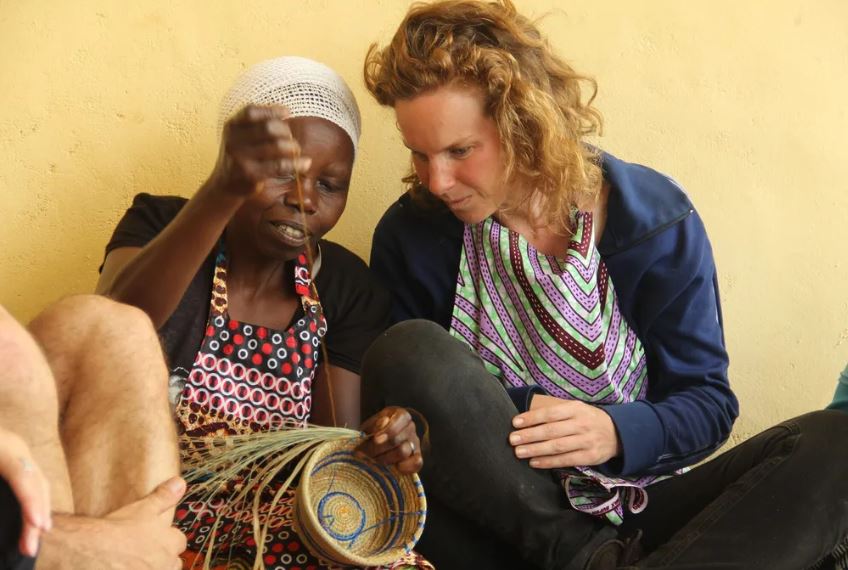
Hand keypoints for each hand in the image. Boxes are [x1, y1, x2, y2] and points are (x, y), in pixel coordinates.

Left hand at [0, 427, 50, 556]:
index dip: (31, 501)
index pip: (22, 474)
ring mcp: (18, 451)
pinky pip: (33, 481)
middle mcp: (16, 446)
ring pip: (38, 482)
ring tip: (35, 538)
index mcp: (2, 446)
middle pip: (35, 482)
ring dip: (39, 511)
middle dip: (37, 515)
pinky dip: (36, 502)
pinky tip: (34, 520)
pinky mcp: (15, 458)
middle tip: (29, 548)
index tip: (36, 526)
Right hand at [40, 477, 187, 568]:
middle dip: (161, 560)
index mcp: (169, 544)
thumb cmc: (112, 531)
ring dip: (151, 567)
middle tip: (139, 556)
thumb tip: (180, 482)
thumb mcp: (141, 510)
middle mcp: (164, 564)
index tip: (152, 541)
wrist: (83, 554)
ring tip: (130, 563)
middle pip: (173, 563)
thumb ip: (163, 497)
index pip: (179, 542)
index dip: (166, 540)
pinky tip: (120, 567)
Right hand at [207, 104, 310, 196]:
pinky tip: (305, 163)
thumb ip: (258, 124)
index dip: (271, 110)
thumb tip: (285, 111)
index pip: (251, 111)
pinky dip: (296, 164)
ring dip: (293, 147)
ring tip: (296, 151)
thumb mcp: (242, 136)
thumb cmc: (242, 156)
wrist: (226, 185)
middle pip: (268, 127)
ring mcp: (241, 158)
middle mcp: (233, 140)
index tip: (287, 112)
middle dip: (285, 131)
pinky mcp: (251, 175)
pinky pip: (280, 166)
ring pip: (277, 146)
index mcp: (232, 126)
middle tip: (291, 139)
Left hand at [357, 407, 422, 473]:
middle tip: (366, 453)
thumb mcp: (368, 426)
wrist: (371, 448)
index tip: (375, 439)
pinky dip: (406, 466)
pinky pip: (417, 462)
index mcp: (400, 415)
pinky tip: (395, 467)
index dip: (389, 430)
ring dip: (386, 458)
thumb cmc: (370, 435)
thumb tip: (384, 421)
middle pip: (398, 438)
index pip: (402, 418)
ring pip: (404, 451)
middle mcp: (410, 427)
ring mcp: (415, 443)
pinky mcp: (416, 458)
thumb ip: (375, 424)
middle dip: (380, 448)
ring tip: (374, 460)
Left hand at [509, 396, 620, 468]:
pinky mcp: (590, 457)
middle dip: (530, 435)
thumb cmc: (589, 419)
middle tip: (512, 439)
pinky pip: (566, 460)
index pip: (550, 413)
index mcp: (576, 409)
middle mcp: (582, 425)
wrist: (619, 433)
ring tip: (519, 452)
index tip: (515, 423)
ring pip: (557, 447)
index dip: (532, 418)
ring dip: (536, 450)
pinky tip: (534, 463)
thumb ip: (556, 412)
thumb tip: (528, 416)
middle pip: (552, 431)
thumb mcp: (577, 409)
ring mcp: (587, 441)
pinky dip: (549, 462)